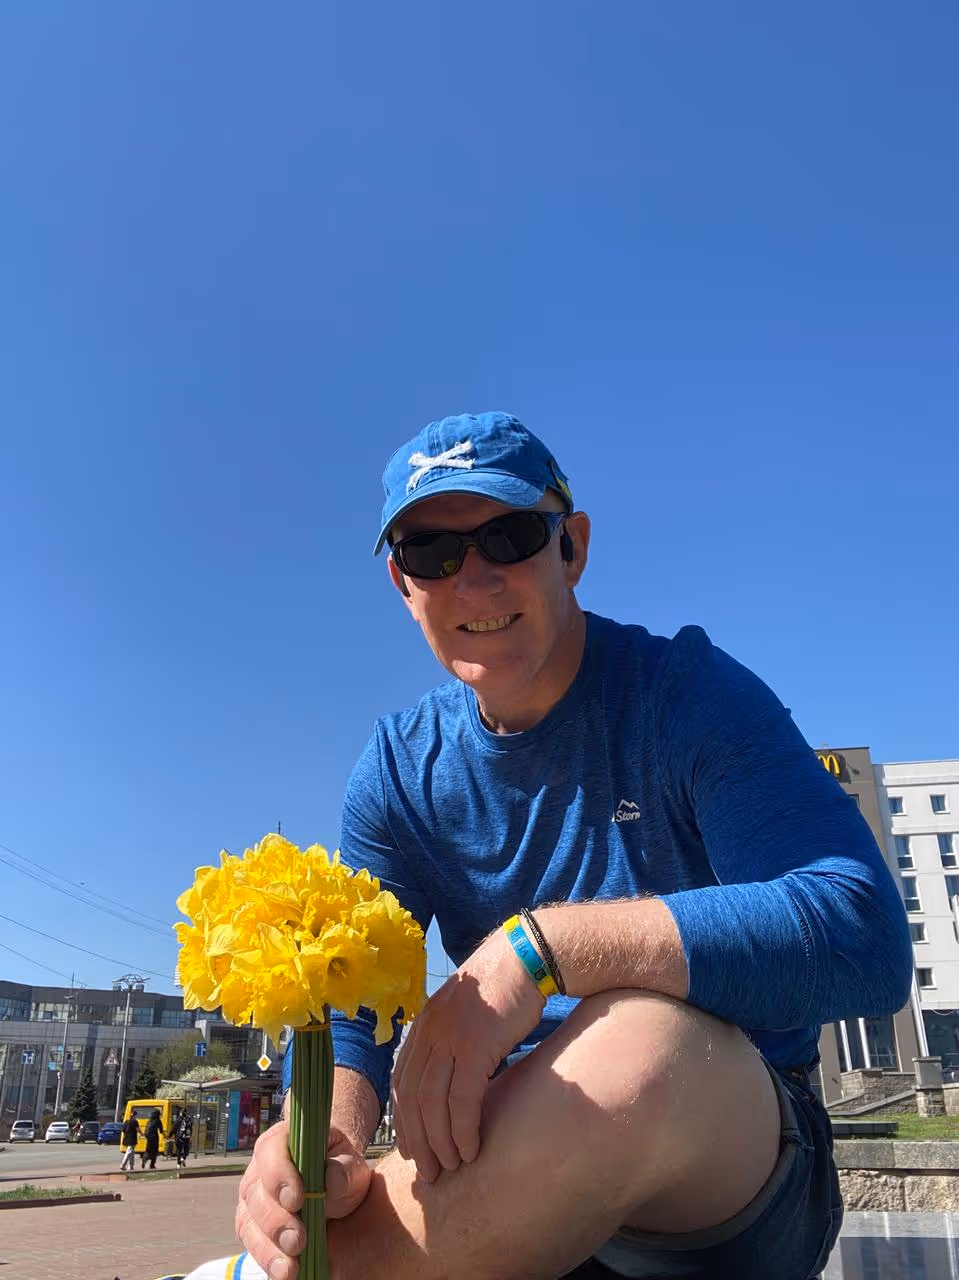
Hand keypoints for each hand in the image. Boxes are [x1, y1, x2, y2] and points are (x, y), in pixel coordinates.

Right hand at [236, 1120, 371, 1279]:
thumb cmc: (340, 1168)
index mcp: (281, 1141)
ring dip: (268, 1247)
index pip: (271, 1152)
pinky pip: (252, 1244)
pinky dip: (267, 1260)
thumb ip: (345, 1169)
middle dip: (275, 1221)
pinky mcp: (253, 1226)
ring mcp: (253, 1199)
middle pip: (256, 1193)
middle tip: (297, 1241)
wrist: (335, 1185)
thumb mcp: (351, 1164)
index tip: (297, 1200)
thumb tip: (332, 1180)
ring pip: (249, 1222)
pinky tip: (283, 1273)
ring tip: (290, 1267)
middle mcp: (260, 1169)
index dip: (279, 1176)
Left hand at [391, 925, 543, 1182]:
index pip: (401, 1081)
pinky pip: (462, 1098)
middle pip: (411, 1097)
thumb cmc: (503, 988)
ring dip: (440, 1142)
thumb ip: (452, 1042)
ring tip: (450, 1166)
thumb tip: (452, 1081)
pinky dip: (462, 1129)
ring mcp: (450, 1037)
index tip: (412, 1148)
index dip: (404, 1119)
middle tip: (429, 1172)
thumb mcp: (466, 1014)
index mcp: (423, 1024)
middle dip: (417, 1139)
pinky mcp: (475, 1045)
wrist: (526, 957)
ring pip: (433, 1103)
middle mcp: (429, 1031)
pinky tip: (470, 1149)